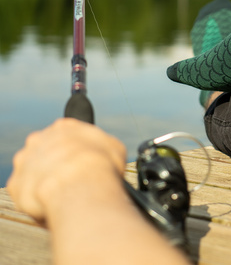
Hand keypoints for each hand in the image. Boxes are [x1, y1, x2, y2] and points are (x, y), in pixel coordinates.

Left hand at [7, 118, 125, 221]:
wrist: (80, 185)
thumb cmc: (101, 165)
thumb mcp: (114, 148)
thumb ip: (103, 147)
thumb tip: (105, 154)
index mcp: (65, 127)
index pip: (68, 136)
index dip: (78, 152)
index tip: (85, 163)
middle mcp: (40, 139)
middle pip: (47, 152)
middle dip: (58, 165)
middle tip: (74, 180)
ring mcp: (25, 161)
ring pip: (35, 173)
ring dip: (46, 182)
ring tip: (65, 196)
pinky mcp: (16, 184)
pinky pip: (27, 194)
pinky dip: (38, 201)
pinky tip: (54, 205)